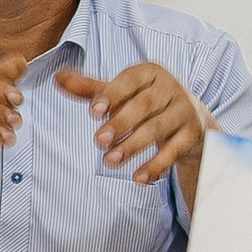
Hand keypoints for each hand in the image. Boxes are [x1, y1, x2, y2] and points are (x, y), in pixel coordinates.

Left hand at [57, 63, 209, 183]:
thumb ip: (90, 89)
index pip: (130, 80)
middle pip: (143, 106)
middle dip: (120, 123)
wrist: (193, 120)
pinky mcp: (193, 135)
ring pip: (157, 129)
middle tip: (98, 141)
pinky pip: (174, 151)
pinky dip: (156, 165)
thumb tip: (57, 77)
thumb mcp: (121, 94)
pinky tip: (139, 178)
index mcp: (150, 72)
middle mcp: (170, 88)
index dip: (112, 94)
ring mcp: (184, 111)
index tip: (93, 111)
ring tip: (109, 161)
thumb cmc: (146, 103)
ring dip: (132, 146)